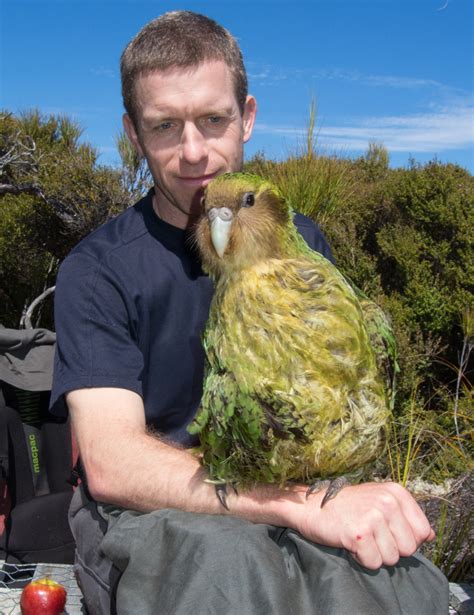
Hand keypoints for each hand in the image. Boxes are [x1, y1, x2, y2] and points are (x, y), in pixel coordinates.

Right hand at [296, 481, 434, 569]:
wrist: (312, 506)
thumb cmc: (347, 506)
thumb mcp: (379, 501)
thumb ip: (407, 517)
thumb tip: (431, 535)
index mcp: (395, 492)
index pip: (423, 531)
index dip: (407, 539)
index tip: (388, 532)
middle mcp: (387, 501)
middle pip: (409, 548)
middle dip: (391, 549)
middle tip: (371, 535)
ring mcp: (372, 516)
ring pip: (392, 558)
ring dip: (376, 554)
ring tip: (360, 537)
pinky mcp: (358, 534)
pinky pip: (374, 563)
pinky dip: (362, 559)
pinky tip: (351, 543)